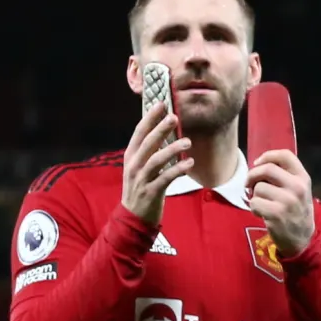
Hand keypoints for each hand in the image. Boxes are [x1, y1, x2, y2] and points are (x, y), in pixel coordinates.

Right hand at [121, 102, 192, 225]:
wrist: (133, 217)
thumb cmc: (140, 187)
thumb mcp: (140, 166)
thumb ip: (149, 150)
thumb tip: (163, 129)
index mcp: (131, 156)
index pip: (139, 133)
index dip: (149, 118)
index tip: (161, 104)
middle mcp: (134, 166)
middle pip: (147, 143)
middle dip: (160, 129)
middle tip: (174, 117)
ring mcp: (141, 179)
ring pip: (156, 160)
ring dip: (172, 149)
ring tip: (187, 141)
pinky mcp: (151, 192)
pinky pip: (165, 178)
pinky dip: (178, 169)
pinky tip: (190, 163)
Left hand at [246, 150, 315, 257]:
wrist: (302, 239)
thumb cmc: (297, 211)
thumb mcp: (300, 190)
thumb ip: (286, 176)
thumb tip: (259, 165)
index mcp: (303, 178)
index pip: (285, 155)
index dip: (268, 156)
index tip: (258, 163)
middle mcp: (297, 187)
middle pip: (267, 169)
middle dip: (252, 175)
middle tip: (249, 184)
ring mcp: (287, 201)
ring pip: (258, 188)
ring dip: (255, 196)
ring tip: (263, 204)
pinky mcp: (276, 214)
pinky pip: (254, 203)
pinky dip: (254, 208)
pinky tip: (262, 213)